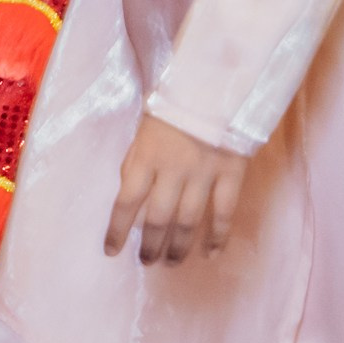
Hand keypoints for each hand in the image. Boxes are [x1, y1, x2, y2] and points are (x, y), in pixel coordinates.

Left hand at [106, 114, 246, 265]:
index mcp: (146, 156)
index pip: (126, 202)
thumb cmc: (176, 101)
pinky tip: (210, 253)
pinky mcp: (232, 172)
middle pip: (158, 220)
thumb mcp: (145, 127)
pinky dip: (217, 236)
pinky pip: (224, 212)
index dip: (117, 231)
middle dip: (150, 246)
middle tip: (147, 262)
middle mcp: (173, 170)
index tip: (111, 251)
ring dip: (178, 247)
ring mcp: (204, 173)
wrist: (220, 79)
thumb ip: (137, 161)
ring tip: (172, 262)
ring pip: (188, 222)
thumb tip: (130, 198)